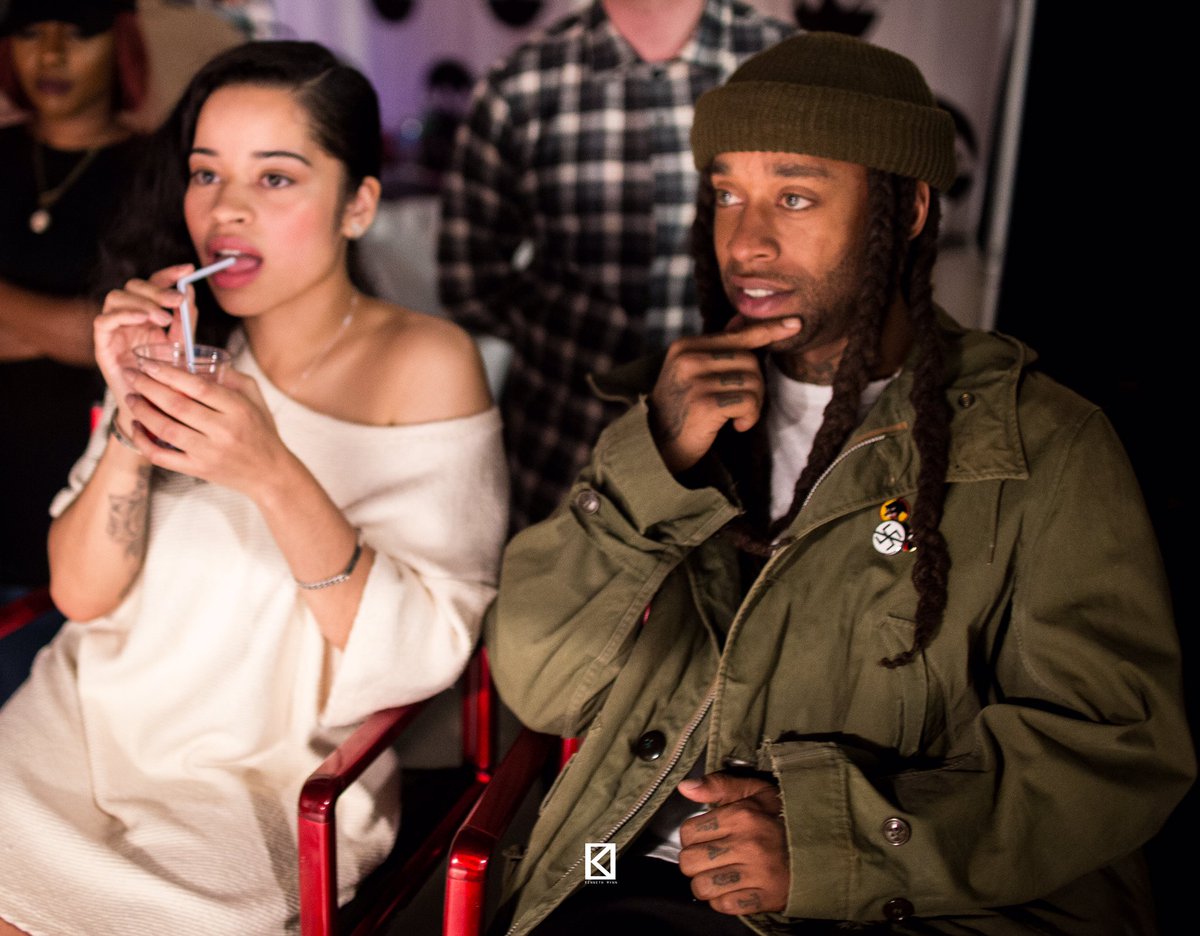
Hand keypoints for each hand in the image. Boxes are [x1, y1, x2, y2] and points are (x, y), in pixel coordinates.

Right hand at [95, 264, 194, 416]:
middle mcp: (129, 317)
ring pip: (117, 298)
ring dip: (141, 303)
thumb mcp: (182, 346)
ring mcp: (114, 330)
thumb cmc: (168, 378)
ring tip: (163, 318)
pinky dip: (123, 315)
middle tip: (176, 301)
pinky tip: (142, 319)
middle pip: (134, 286)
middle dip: (156, 289)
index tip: (188, 269)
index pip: (154, 284)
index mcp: (149, 314)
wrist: (154, 409)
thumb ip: (186, 320)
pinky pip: (103, 321)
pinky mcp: (102, 346)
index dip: (169, 274)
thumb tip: (189, 290)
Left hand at [123, 360, 291, 496]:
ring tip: (131, 398)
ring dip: (143, 411)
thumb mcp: (257, 399)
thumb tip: (202, 362)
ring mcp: (209, 452)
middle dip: (148, 387)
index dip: (169, 373)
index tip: (149, 364)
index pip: (198, 387)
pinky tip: (136, 428)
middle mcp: (224, 431)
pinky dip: (144, 442)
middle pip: (177, 405)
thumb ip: (233, 378)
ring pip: (166, 429)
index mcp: (238, 409)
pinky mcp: (198, 469)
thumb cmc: (261, 432)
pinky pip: (163, 456)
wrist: (269, 473)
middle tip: (132, 375)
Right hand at [649, 318, 800, 473]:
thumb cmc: (681, 410)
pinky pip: (748, 402)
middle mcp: (688, 359)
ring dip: (753, 404)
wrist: (657, 448)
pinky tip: (736, 427)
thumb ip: (718, 348)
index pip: (737, 336)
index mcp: (685, 346)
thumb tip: (741, 319)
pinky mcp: (705, 404)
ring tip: (736, 418)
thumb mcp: (693, 373)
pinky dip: (749, 418)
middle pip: (750, 360)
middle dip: (755, 385)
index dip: (768, 330)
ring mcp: (695, 381)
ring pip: (753, 381)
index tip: (795, 324)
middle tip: (740, 407)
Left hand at [677, 772, 787, 915]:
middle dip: (694, 862)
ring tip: (717, 875)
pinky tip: (732, 889)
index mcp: (741, 816)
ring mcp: (757, 874)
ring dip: (706, 884)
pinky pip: (724, 906)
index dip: (691, 837)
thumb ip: (718, 785)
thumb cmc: (782, 818)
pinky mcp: (764, 898)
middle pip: (690, 862)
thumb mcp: (754, 792)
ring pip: (702, 887)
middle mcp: (747, 845)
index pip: (688, 832)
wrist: (823, 847)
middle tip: (708, 858)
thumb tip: (685, 787)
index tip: (703, 838)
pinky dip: (723, 900)